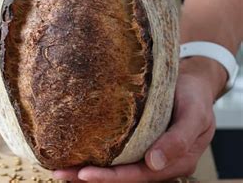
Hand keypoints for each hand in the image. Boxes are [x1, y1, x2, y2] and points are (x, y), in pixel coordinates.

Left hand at [53, 58, 223, 181]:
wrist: (192, 81)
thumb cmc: (194, 96)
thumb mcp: (195, 114)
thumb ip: (179, 140)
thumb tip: (154, 163)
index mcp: (175, 161)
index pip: (138, 175)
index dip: (111, 177)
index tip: (84, 174)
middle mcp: (157, 162)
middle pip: (122, 176)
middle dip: (91, 177)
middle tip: (61, 173)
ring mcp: (145, 152)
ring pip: (115, 167)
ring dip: (87, 170)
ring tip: (59, 169)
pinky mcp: (136, 140)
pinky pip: (115, 153)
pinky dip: (95, 156)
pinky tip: (74, 153)